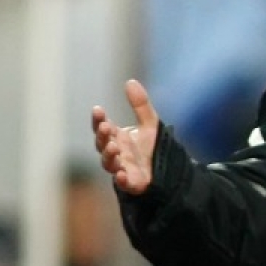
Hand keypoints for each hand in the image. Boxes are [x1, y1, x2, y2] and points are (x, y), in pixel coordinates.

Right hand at [92, 79, 159, 194]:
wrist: (167, 171)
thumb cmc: (152, 148)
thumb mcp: (150, 123)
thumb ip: (140, 105)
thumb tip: (130, 81)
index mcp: (117, 138)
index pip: (102, 128)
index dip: (98, 120)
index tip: (98, 109)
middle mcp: (116, 153)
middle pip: (102, 145)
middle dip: (102, 136)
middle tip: (106, 127)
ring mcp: (122, 168)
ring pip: (109, 163)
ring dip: (109, 155)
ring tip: (113, 147)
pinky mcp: (132, 183)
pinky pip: (123, 183)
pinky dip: (121, 179)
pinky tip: (121, 174)